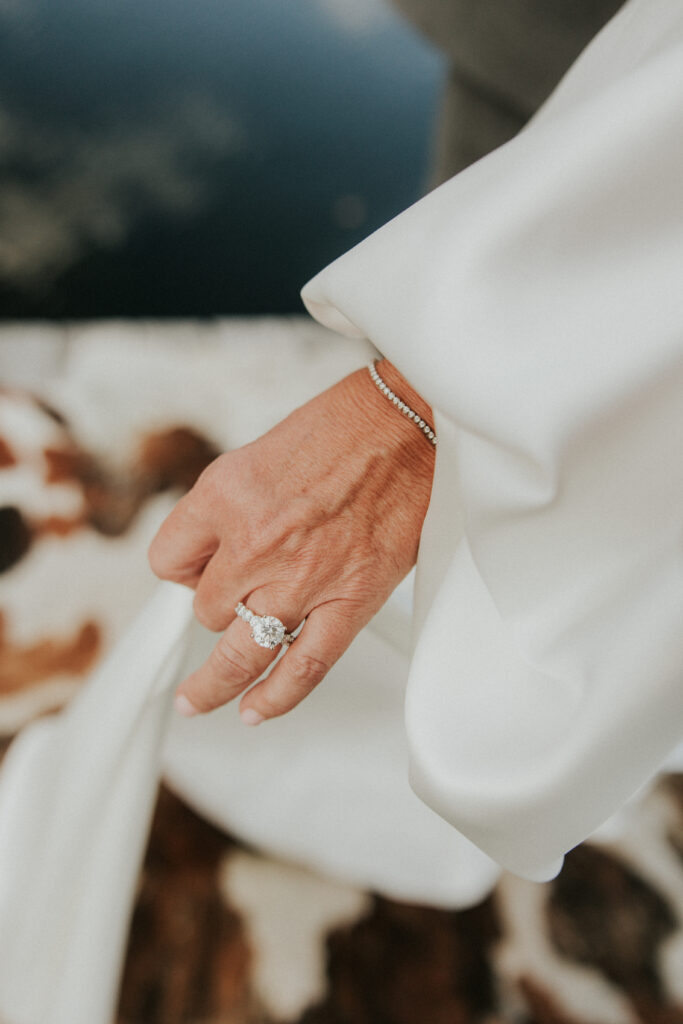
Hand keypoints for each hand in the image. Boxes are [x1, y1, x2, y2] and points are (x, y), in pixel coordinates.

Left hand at [148, 361, 434, 723]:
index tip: (195, 569)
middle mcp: (256, 541)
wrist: (408, 425)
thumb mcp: (253, 456)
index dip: (180, 568)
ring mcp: (302, 577)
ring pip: (240, 650)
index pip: (166, 561)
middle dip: (215, 604)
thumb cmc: (341, 431)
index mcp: (224, 496)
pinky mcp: (350, 600)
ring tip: (197, 701)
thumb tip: (209, 560)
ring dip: (214, 682)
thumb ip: (223, 512)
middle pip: (204, 608)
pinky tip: (254, 710)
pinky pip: (304, 666)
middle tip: (233, 596)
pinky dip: (277, 696)